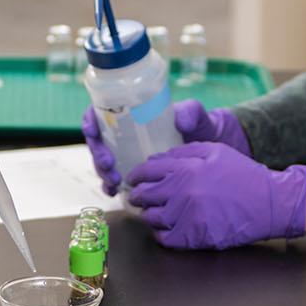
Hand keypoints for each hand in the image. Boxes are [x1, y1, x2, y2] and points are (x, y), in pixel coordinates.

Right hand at [81, 100, 248, 195]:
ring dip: (103, 172)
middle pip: (100, 142)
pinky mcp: (137, 174)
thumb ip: (192, 113)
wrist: (215, 151)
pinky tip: (116, 193)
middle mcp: (128, 134)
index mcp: (135, 114)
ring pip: (104, 162)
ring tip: (114, 181)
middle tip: (109, 165)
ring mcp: (130, 154)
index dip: (91, 120)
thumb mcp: (199, 116)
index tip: (92, 131)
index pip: (103, 113)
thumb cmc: (203, 128)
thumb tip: (181, 119)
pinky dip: (111, 186)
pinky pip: (116, 179)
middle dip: (97, 154)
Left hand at [123, 142, 305, 249]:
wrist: (269, 203)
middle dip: (138, 195)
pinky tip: (164, 228)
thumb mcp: (216, 151)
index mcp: (186, 169)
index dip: (136, 175)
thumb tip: (157, 159)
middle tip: (138, 196)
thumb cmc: (243, 175)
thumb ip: (184, 152)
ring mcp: (186, 217)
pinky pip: (164, 238)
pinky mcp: (194, 238)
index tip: (133, 179)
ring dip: (149, 214)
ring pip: (151, 218)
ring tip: (153, 211)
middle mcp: (182, 193)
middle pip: (144, 195)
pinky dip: (160, 233)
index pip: (147, 171)